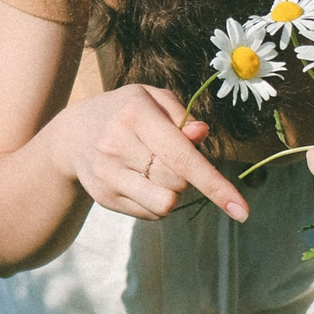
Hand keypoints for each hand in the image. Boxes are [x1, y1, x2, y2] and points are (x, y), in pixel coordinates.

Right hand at [59, 85, 249, 223]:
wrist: (72, 135)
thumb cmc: (125, 112)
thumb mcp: (152, 99)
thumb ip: (181, 116)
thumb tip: (202, 135)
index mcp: (134, 114)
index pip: (182, 157)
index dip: (215, 184)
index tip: (241, 210)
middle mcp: (116, 145)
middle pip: (178, 183)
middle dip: (187, 176)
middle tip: (172, 157)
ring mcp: (107, 175)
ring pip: (165, 203)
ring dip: (173, 192)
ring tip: (157, 170)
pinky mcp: (104, 197)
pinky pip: (151, 214)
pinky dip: (157, 201)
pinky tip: (141, 180)